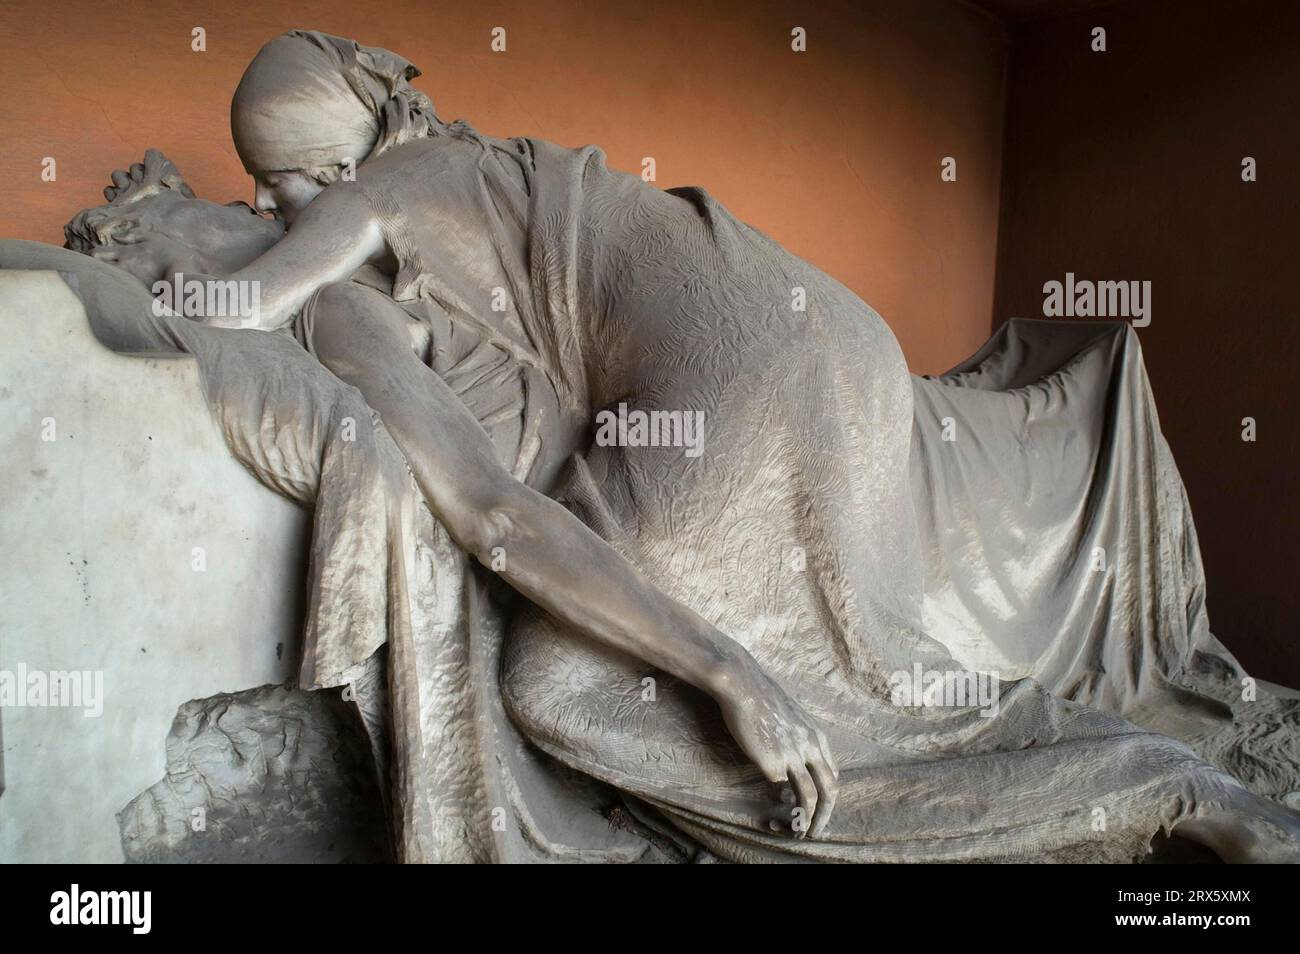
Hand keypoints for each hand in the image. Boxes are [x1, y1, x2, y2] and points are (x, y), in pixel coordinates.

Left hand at [89, 225, 205, 286]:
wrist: (185, 278)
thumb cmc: (172, 255)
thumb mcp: (155, 237)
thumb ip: (134, 234)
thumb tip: (116, 236)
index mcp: (125, 254)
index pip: (96, 253)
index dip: (94, 254)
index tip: (99, 255)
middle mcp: (123, 270)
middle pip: (96, 270)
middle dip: (94, 268)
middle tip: (99, 268)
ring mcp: (128, 284)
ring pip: (105, 282)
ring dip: (105, 280)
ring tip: (110, 279)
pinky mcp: (136, 296)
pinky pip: (119, 292)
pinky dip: (117, 290)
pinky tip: (123, 290)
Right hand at [715, 659, 838, 838]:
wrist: (742, 685)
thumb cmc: (760, 698)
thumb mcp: (791, 716)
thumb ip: (798, 739)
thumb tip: (792, 764)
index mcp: (817, 737)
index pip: (832, 775)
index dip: (826, 797)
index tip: (816, 809)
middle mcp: (810, 747)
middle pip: (829, 790)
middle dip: (824, 816)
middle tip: (815, 832)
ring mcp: (793, 755)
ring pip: (810, 797)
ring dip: (807, 820)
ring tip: (799, 833)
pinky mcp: (772, 762)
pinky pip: (781, 792)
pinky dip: (781, 806)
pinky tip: (773, 811)